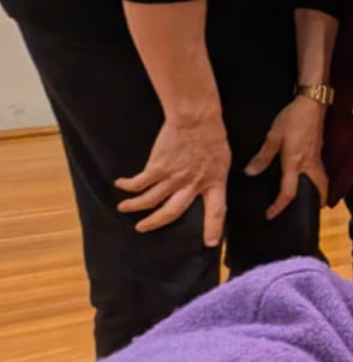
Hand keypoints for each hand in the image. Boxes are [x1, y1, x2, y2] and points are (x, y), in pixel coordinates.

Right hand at [115, 111, 228, 246]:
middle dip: (156, 223)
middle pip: (172, 212)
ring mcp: (174, 177)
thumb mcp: (222, 158)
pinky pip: (139, 183)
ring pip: (150, 200)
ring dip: (135, 206)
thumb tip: (208, 183)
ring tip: (124, 208)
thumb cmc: (212, 134)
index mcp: (214, 182)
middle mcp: (193, 184)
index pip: (217, 211)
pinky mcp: (157, 168)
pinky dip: (128, 186)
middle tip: (142, 228)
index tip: (210, 243)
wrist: (197, 118)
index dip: (213, 228)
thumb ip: (214, 175)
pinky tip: (122, 185)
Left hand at [244, 96, 328, 220]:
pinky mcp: (319, 150)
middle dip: (317, 200)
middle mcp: (309, 163)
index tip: (271, 214)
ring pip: (321, 179)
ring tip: (311, 196)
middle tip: (310, 209)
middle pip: (318, 188)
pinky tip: (308, 175)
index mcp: (295, 163)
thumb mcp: (273, 136)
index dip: (279, 206)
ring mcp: (317, 157)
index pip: (289, 191)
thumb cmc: (293, 119)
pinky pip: (320, 170)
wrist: (312, 103)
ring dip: (319, 190)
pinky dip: (317, 178)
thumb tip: (250, 172)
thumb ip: (263, 156)